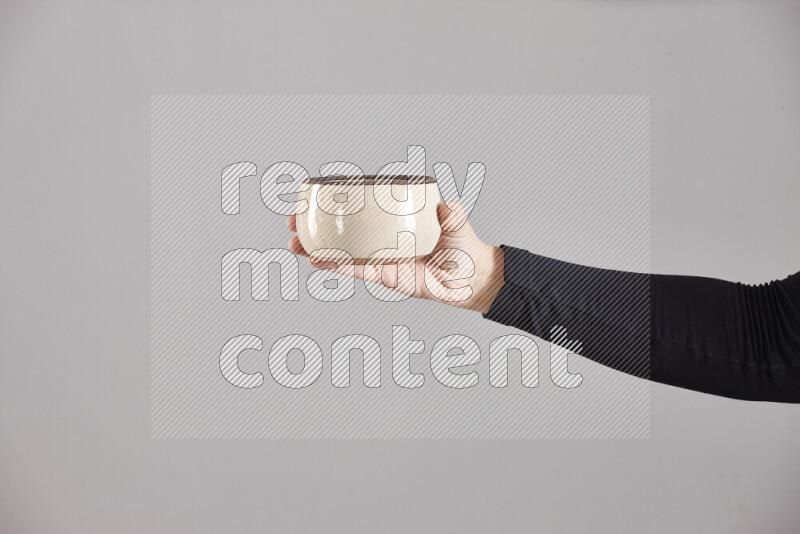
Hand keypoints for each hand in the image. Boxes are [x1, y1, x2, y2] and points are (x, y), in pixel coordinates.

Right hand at [286, 202, 504, 313]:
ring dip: (318, 250)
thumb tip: (447, 205)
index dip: (337, 204)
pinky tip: (319, 261)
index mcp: (394, 222)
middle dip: (315, 228)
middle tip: (292, 224)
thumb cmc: (462, 246)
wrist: (472, 277)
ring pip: (343, 253)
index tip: (311, 199)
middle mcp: (383, 239)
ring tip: (296, 245)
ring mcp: (382, 258)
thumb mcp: (456, 222)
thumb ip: (452, 213)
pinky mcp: (386, 277)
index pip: (362, 209)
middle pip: (344, 231)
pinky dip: (339, 267)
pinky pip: (358, 271)